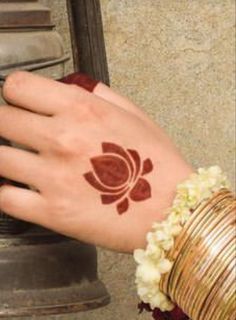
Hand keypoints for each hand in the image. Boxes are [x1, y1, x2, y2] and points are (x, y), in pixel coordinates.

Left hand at [0, 71, 192, 251]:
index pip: (18, 87)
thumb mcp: (135, 116)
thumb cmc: (156, 164)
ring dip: (5, 156)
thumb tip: (71, 87)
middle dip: (6, 122)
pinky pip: (6, 199)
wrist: (171, 210)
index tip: (20, 102)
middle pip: (1, 119)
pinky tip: (18, 189)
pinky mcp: (52, 213)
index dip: (15, 93)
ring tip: (19, 161)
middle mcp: (62, 139)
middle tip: (17, 131)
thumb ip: (99, 95)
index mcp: (82, 110)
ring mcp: (54, 178)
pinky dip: (6, 193)